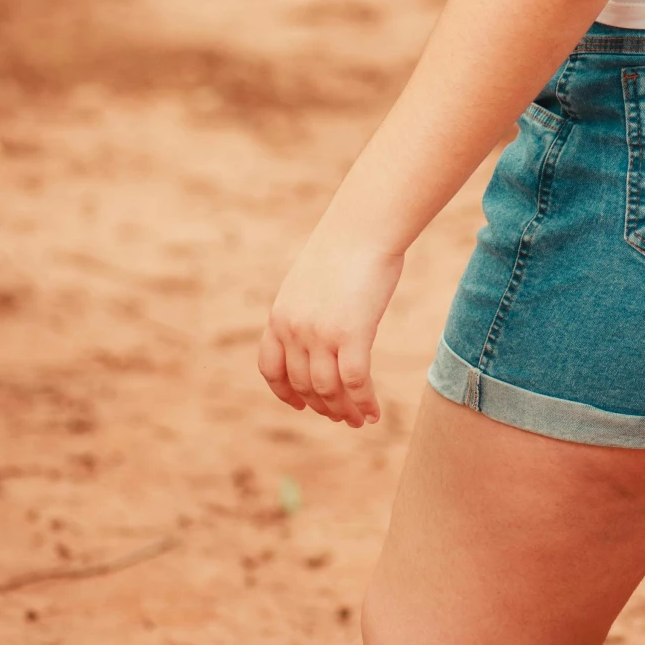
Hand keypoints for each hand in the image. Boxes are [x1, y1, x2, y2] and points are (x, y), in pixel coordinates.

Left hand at [258, 229, 403, 428]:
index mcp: (279, 315)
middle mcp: (294, 330)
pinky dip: (363, 403)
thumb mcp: (311, 280)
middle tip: (340, 417)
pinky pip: (355, 383)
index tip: (299, 406)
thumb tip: (320, 332)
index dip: (284, 393)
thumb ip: (308, 309)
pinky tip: (373, 413)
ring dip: (343, 411)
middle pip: (303, 385)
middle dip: (322, 406)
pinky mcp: (352, 335)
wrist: (364, 225)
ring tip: (358, 420)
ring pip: (328, 390)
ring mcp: (321, 334)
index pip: (271, 369)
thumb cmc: (346, 245)